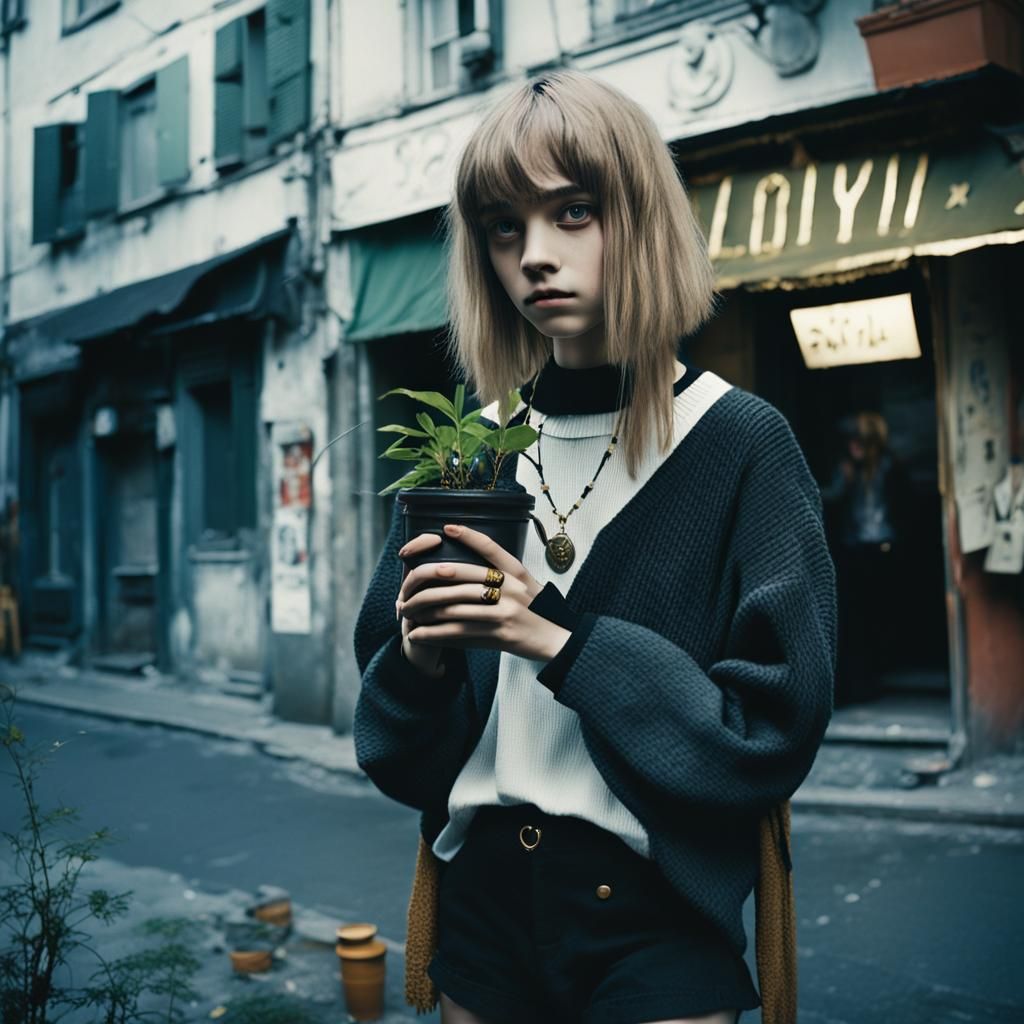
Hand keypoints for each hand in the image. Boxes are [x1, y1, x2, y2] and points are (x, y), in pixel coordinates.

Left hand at [396, 524, 571, 661]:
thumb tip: (471, 567)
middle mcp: (510, 589)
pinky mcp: (498, 634)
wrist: (556, 640)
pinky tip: (418, 633)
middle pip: (460, 578)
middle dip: (427, 583)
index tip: (446, 528)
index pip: (490, 547)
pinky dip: (434, 633)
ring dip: (425, 610)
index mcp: (517, 573)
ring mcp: (504, 611)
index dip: (468, 535)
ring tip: (407, 611)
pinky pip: (458, 632)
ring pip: (453, 606)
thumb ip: (505, 573)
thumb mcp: (527, 584)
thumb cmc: (539, 611)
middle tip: (407, 587)